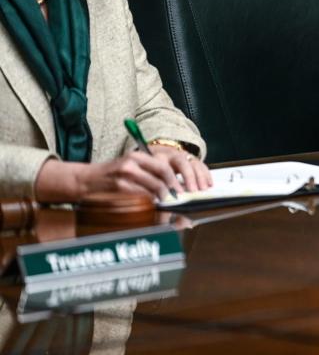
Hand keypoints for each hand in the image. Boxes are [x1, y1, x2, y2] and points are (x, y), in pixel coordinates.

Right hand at [34, 149, 211, 202]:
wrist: (84, 181)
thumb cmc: (111, 178)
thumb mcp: (131, 169)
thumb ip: (150, 174)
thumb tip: (174, 188)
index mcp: (139, 156)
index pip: (166, 166)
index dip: (179, 178)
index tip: (188, 188)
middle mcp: (134, 162)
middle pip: (163, 175)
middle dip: (175, 189)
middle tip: (181, 199)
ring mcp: (125, 174)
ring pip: (154, 188)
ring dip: (165, 199)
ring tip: (170, 205)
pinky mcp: (119, 187)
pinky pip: (141, 198)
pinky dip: (150, 204)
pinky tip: (153, 208)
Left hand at [149, 144, 212, 191]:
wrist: (153, 157)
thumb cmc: (150, 173)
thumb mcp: (147, 177)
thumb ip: (152, 187)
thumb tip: (159, 201)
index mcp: (156, 158)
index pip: (164, 166)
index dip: (170, 181)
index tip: (175, 194)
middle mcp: (172, 154)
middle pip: (182, 163)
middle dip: (188, 177)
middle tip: (192, 191)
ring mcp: (183, 156)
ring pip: (194, 164)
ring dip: (199, 177)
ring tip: (203, 190)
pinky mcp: (192, 159)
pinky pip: (202, 165)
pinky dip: (206, 175)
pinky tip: (209, 185)